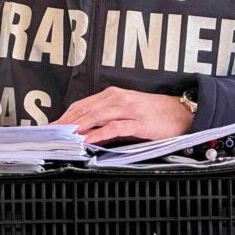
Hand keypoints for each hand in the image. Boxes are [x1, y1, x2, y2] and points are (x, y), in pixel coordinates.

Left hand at [54, 87, 193, 144]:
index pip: (82, 104)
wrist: (183, 112)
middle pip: (85, 110)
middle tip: (51, 135)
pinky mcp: (139, 122)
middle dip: (65, 123)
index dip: (65, 116)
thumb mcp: (128, 111)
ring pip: (96, 116)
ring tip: (63, 137)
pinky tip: (88, 140)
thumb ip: (109, 118)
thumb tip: (87, 131)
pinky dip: (98, 134)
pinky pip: (114, 127)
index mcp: (114, 95)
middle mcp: (119, 99)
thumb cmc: (156, 113)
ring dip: (77, 127)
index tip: (52, 127)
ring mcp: (128, 109)